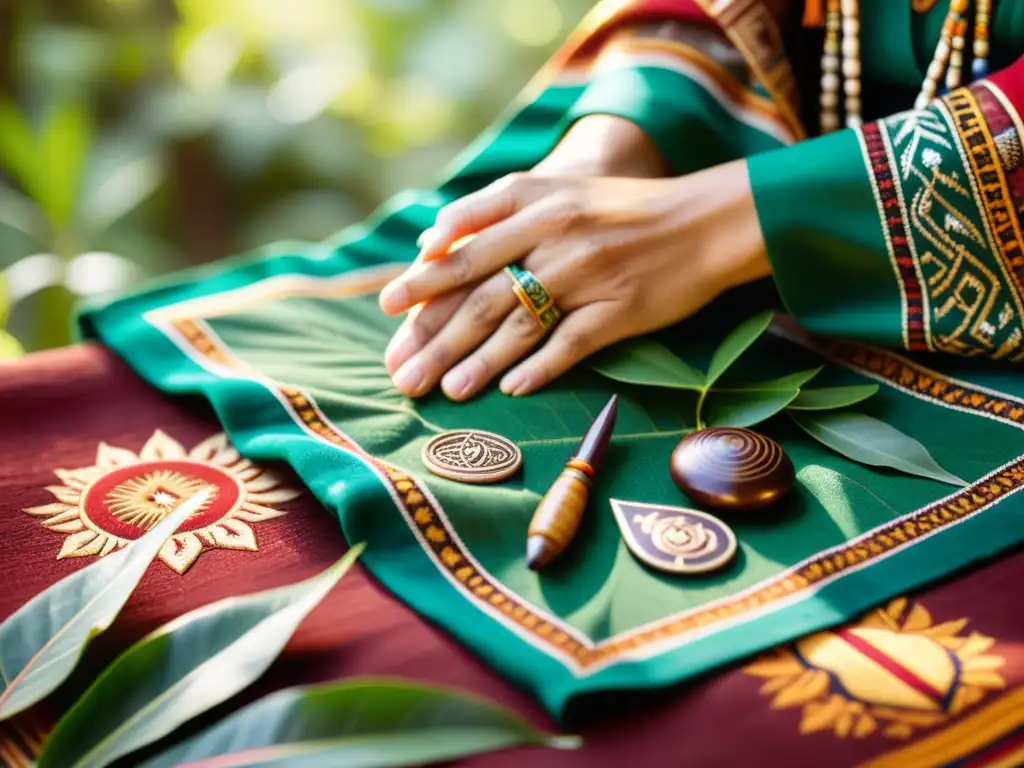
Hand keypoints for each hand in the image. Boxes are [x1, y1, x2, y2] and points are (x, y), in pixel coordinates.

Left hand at [379, 161, 769, 400]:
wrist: (706, 220)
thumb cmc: (625, 209)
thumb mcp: (560, 189)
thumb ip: (497, 208)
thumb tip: (431, 237)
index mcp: (537, 204)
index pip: (466, 248)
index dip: (424, 279)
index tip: (387, 306)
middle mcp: (557, 237)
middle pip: (482, 293)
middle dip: (435, 336)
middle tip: (402, 371)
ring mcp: (589, 275)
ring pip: (520, 324)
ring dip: (478, 361)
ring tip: (445, 390)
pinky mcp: (621, 310)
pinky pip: (572, 344)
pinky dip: (540, 368)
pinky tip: (512, 390)